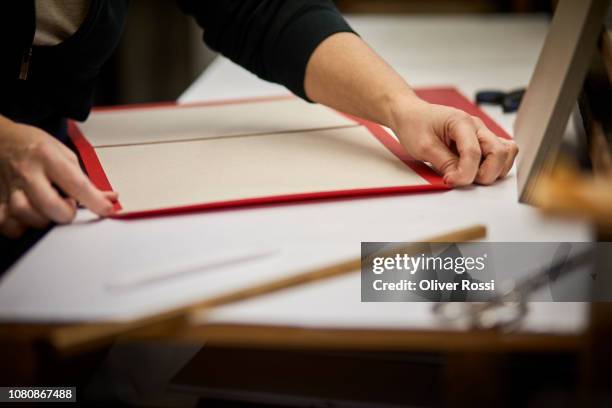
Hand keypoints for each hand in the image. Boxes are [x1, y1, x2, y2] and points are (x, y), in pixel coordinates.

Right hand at [0, 119, 116, 237]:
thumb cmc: (36, 147)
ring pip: (24, 215)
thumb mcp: (64, 155)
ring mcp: (9, 186)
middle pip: (49, 205)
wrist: (2, 138)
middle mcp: (27, 172)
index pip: (76, 184)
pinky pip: (6, 223)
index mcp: (48, 157)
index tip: (107, 211)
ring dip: (42, 220)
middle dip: (65, 213)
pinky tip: (27, 220)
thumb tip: (109, 199)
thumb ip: (85, 180)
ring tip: (47, 212)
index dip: (94, 201)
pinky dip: (18, 227)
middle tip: (68, 208)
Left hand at [390, 96, 518, 185]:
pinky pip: (501, 153)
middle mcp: (477, 126)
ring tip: (470, 175)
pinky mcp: (482, 141)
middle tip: (462, 179)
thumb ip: (444, 163)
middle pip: (498, 153)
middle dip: (484, 174)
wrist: (412, 115)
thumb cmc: (415, 125)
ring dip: (493, 170)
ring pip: (505, 153)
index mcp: (461, 122)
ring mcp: (482, 133)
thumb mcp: (423, 147)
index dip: (464, 173)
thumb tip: (461, 178)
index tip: (449, 180)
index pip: (473, 152)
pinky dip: (496, 165)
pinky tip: (477, 169)